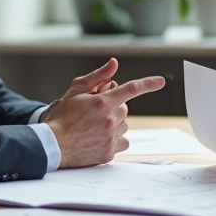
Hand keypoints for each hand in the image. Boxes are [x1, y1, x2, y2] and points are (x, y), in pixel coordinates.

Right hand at [46, 59, 165, 167]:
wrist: (53, 144)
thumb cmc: (63, 116)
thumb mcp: (76, 90)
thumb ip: (98, 76)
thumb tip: (114, 63)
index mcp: (103, 102)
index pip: (132, 89)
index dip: (149, 83)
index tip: (161, 81)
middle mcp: (110, 119)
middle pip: (124, 109)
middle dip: (113, 108)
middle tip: (96, 113)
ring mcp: (111, 137)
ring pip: (124, 126)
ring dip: (114, 124)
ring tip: (94, 127)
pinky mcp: (110, 152)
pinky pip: (123, 142)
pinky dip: (115, 140)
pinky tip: (100, 138)